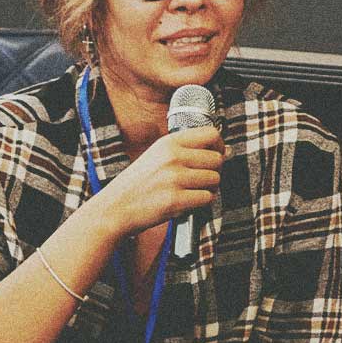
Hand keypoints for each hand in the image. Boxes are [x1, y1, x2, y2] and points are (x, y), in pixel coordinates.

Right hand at [89, 125, 224, 236]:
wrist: (115, 208)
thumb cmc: (138, 184)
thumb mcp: (157, 156)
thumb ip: (187, 151)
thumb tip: (226, 151)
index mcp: (168, 142)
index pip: (211, 134)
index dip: (220, 146)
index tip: (216, 155)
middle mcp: (172, 157)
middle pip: (217, 159)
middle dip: (214, 172)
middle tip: (200, 181)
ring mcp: (174, 178)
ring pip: (215, 179)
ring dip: (208, 189)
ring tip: (191, 192)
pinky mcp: (175, 200)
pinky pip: (206, 198)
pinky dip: (201, 203)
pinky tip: (186, 203)